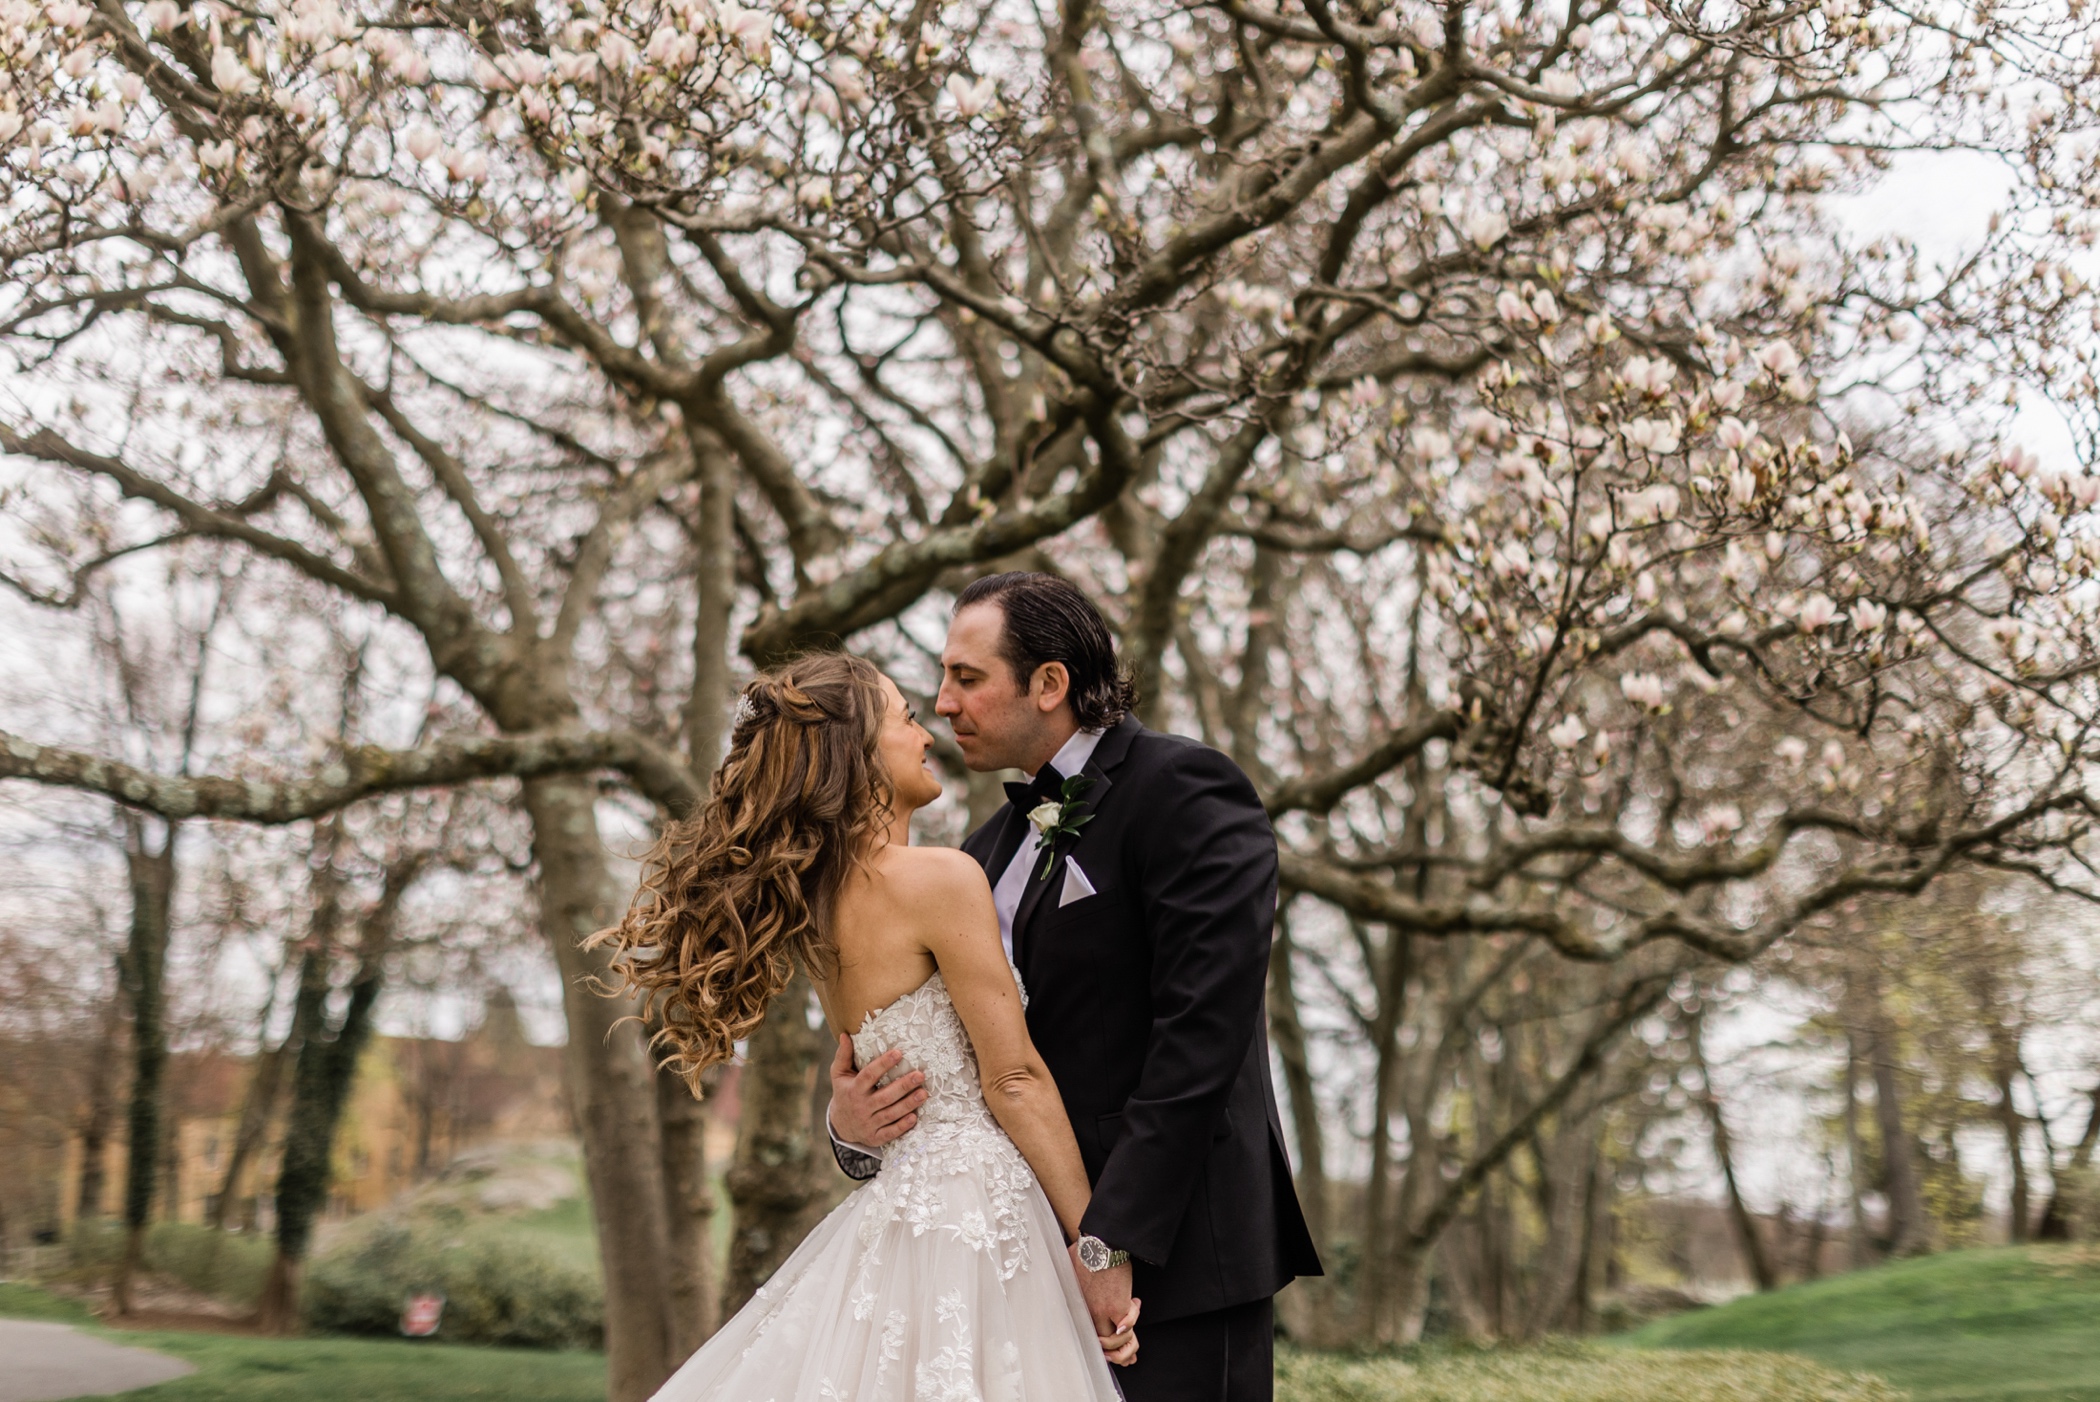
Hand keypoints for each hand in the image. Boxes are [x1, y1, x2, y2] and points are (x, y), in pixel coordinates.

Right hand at [827, 1035, 925, 1146]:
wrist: (840, 1125)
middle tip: (920, 1075)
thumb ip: (843, 1056)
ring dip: (908, 1104)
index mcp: (854, 1090)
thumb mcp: (839, 1075)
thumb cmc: (844, 1092)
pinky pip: (890, 1133)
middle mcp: (861, 1107)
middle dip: (903, 1086)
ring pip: (890, 1114)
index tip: (898, 1053)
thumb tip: (845, 1034)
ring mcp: (868, 1124)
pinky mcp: (875, 1137)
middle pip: (884, 1097)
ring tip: (924, 1093)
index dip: (883, 1064)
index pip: (869, 1076)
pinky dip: (902, 1126)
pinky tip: (914, 1117)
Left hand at [1068, 1245, 1137, 1364]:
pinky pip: (1129, 1327)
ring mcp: (1105, 1312)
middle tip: (1128, 1358)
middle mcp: (1091, 1313)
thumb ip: (1075, 1279)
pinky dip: (1133, 1322)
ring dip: (1127, 1343)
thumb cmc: (1084, 1251)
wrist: (1099, 1244)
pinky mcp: (1119, 1307)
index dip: (1101, 1344)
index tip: (1108, 1350)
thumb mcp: (1071, 1268)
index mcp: (1080, 1306)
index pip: (1089, 1332)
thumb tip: (1073, 1272)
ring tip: (1133, 1337)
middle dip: (1117, 1354)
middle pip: (1103, 1341)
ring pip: (1117, 1340)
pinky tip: (1135, 1308)